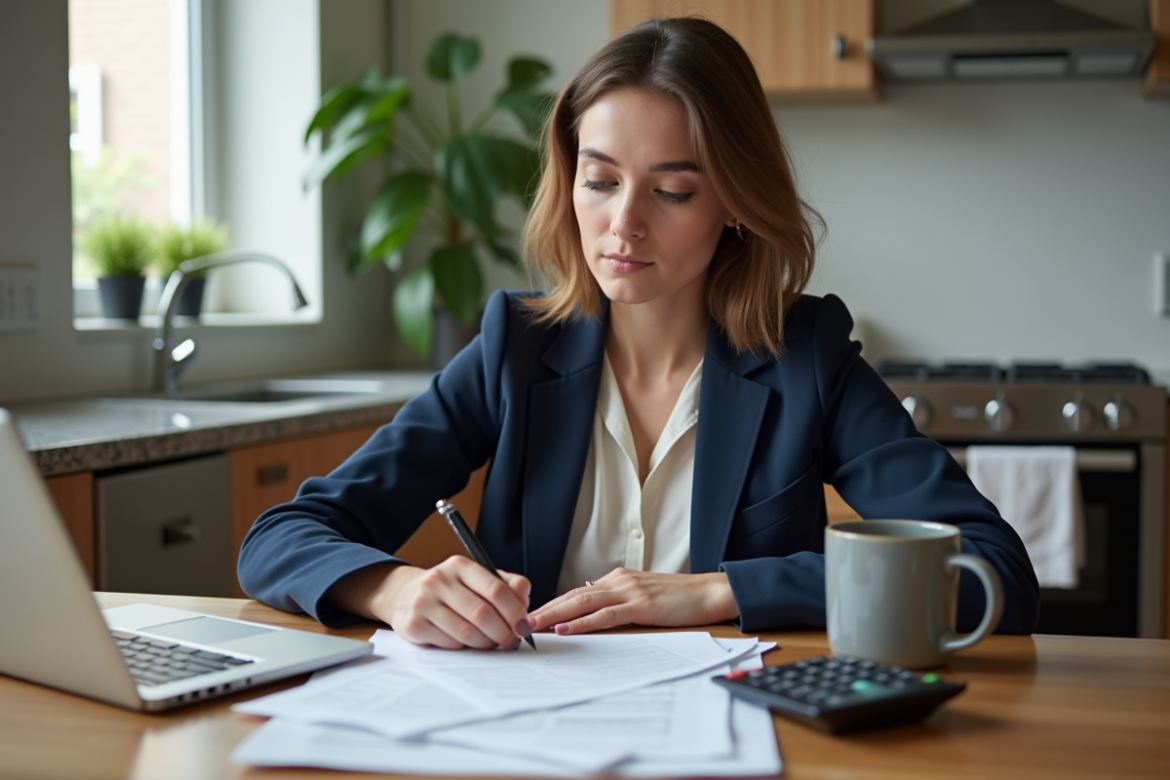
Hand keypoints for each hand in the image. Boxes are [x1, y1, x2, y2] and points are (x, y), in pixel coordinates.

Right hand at [327, 557, 532, 649]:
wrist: (405, 594)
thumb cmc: (451, 589)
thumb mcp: (477, 579)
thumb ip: (506, 584)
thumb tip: (524, 596)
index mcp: (460, 565)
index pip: (495, 589)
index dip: (514, 611)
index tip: (524, 626)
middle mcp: (439, 580)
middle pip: (482, 614)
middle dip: (503, 633)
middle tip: (512, 642)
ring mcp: (423, 602)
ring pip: (467, 632)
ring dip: (486, 644)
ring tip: (493, 644)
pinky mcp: (413, 624)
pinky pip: (450, 644)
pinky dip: (465, 648)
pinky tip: (467, 642)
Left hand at [526, 569, 738, 635]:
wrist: (709, 591)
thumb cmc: (679, 597)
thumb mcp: (643, 594)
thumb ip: (617, 597)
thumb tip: (588, 600)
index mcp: (617, 579)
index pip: (576, 592)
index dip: (551, 605)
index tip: (530, 617)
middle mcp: (618, 581)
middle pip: (571, 595)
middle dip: (543, 610)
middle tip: (518, 623)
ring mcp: (629, 591)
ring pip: (582, 602)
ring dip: (554, 615)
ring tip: (533, 626)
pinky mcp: (641, 605)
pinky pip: (606, 615)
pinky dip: (583, 622)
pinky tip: (567, 628)